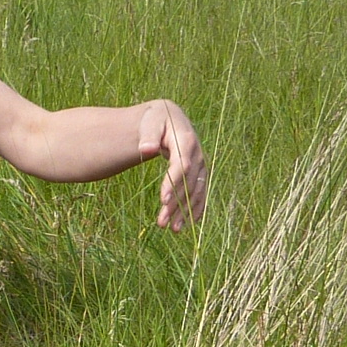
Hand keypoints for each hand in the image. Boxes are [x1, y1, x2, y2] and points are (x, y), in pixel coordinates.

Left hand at [137, 100, 208, 230]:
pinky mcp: (199, 172)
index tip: (163, 201)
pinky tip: (189, 223)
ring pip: (195, 191)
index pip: (181, 165)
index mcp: (186, 141)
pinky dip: (196, 208)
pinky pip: (200, 191)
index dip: (173, 183)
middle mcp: (197, 154)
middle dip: (176, 204)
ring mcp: (200, 164)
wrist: (170, 116)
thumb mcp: (150, 121)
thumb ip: (148, 135)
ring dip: (186, 211)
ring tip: (173, 229)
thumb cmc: (156, 119)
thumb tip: (146, 149)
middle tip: (162, 223)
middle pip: (188, 183)